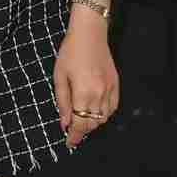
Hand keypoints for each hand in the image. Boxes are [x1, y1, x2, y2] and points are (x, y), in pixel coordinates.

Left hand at [54, 27, 118, 147]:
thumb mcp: (60, 76)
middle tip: (72, 129)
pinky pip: (113, 107)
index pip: (80, 124)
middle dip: (82, 130)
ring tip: (82, 118)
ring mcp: (110, 89)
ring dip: (93, 122)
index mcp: (83, 93)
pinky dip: (104, 113)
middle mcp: (99, 94)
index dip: (74, 136)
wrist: (90, 33)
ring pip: (104, 118)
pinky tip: (96, 110)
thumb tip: (64, 123)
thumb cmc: (70, 52)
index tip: (69, 143)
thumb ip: (62, 102)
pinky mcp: (116, 84)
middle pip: (92, 123)